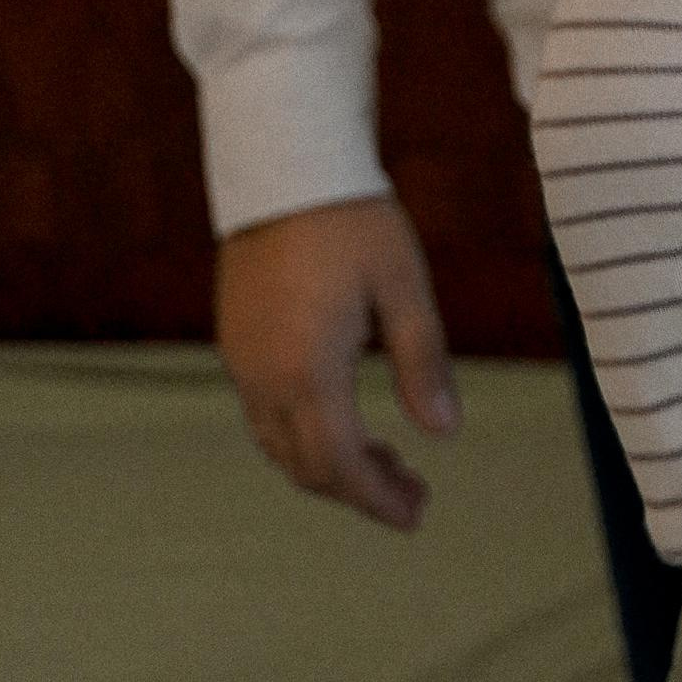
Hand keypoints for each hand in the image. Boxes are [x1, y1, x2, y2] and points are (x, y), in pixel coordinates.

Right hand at [215, 192, 458, 529]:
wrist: (284, 166)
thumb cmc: (353, 220)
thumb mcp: (403, 287)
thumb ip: (424, 363)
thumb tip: (446, 434)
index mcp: (308, 371)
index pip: (340, 465)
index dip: (378, 500)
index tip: (417, 515)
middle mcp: (264, 378)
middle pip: (306, 467)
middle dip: (359, 491)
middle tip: (414, 493)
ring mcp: (242, 361)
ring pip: (279, 446)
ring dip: (329, 466)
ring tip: (386, 460)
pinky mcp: (234, 342)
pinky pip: (262, 414)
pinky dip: (303, 435)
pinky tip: (342, 418)